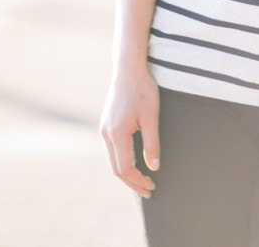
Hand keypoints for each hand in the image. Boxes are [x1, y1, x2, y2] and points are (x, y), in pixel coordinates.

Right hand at [100, 69, 159, 197]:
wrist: (128, 69)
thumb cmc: (142, 89)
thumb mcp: (152, 116)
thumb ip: (152, 143)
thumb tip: (154, 167)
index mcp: (117, 133)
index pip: (125, 169)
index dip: (138, 181)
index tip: (152, 186)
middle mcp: (106, 134)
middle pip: (116, 169)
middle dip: (132, 182)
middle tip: (149, 190)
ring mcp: (104, 129)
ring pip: (112, 160)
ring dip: (126, 173)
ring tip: (142, 180)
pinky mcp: (106, 124)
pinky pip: (111, 150)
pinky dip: (121, 161)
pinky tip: (134, 163)